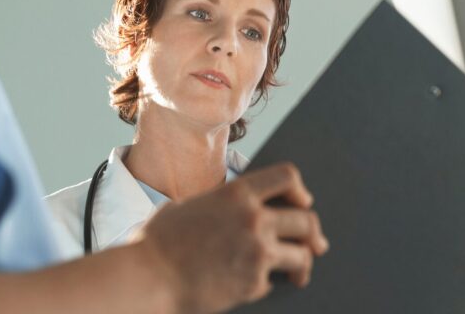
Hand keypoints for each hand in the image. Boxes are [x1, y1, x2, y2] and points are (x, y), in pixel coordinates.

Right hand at [137, 162, 328, 313]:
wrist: (149, 278)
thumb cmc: (158, 243)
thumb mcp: (187, 208)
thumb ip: (217, 205)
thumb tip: (230, 213)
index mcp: (237, 194)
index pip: (287, 177)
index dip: (300, 189)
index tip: (303, 201)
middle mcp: (254, 219)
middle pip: (306, 220)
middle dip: (313, 234)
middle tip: (316, 244)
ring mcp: (258, 252)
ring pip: (302, 254)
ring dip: (303, 264)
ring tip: (300, 274)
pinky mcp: (255, 283)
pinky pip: (273, 282)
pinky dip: (266, 285)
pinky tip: (254, 287)